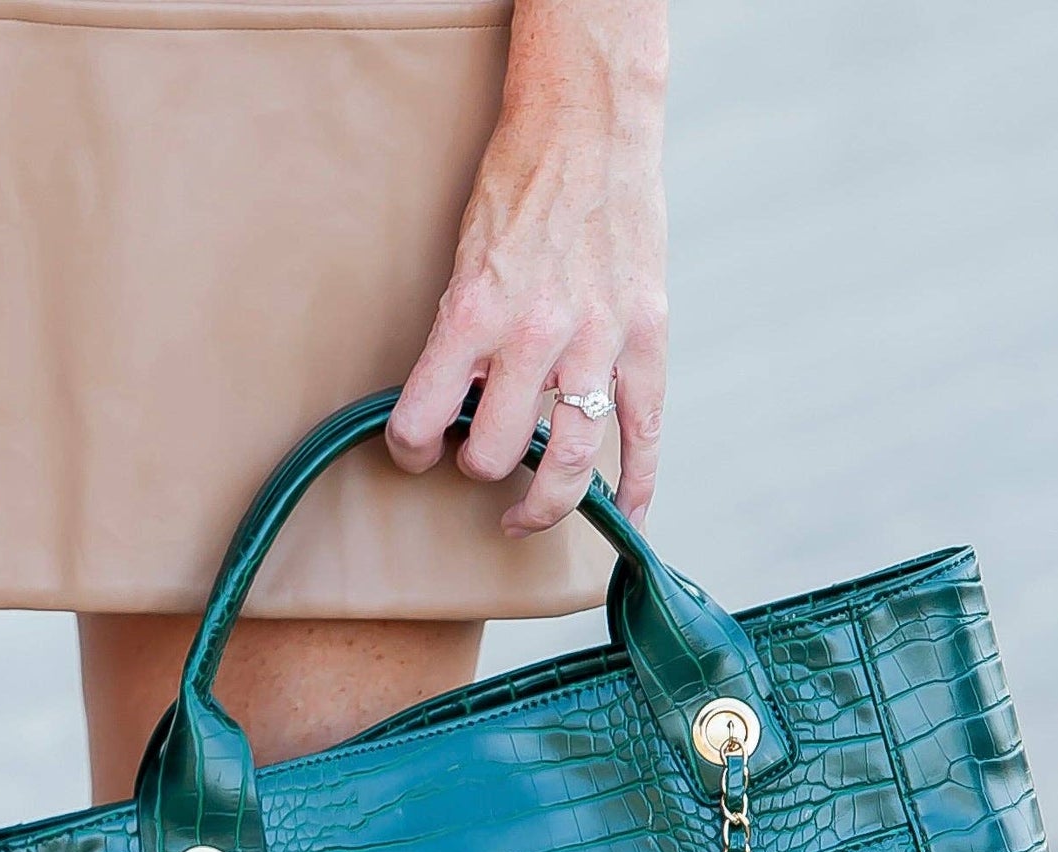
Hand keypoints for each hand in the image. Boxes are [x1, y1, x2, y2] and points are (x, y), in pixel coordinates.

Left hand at [386, 1, 668, 536]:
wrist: (589, 124)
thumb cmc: (518, 184)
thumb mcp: (466, 259)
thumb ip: (463, 337)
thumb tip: (463, 407)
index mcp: (474, 312)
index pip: (423, 418)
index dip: (411, 449)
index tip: (417, 450)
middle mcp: (533, 334)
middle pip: (497, 453)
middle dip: (480, 467)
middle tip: (480, 459)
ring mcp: (596, 340)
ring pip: (570, 462)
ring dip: (543, 502)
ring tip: (526, 512)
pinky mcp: (645, 338)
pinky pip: (644, 434)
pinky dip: (638, 487)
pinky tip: (627, 521)